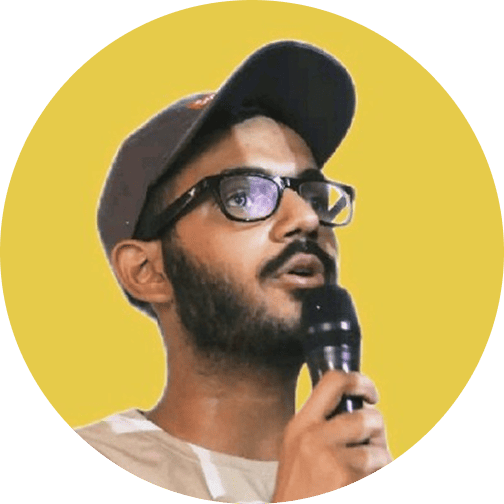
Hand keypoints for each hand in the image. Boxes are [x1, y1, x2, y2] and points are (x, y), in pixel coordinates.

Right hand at [272, 371, 391, 501]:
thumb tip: (361, 411)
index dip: (359, 381)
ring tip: (368, 474)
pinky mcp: (345, 479)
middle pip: (365, 417)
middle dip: (379, 431)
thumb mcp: (298, 451)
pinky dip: (378, 481)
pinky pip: (379, 474)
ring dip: (381, 464)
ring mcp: (329, 459)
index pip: (332, 381)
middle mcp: (312, 437)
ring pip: (378, 452)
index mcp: (300, 425)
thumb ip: (321, 428)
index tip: (370, 393)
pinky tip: (360, 487)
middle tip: (376, 444)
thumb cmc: (299, 492)